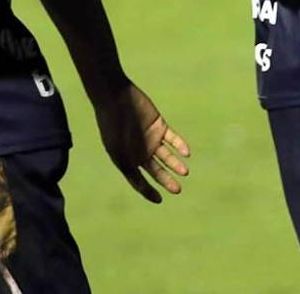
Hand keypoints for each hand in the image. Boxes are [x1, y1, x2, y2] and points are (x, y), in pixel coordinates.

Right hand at [93, 82, 190, 202]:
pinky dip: (180, 145)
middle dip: (166, 180)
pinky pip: (173, 138)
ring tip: (185, 172)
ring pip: (167, 155)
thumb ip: (130, 170)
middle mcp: (140, 152)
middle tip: (177, 190)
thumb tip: (141, 187)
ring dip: (176, 164)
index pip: (139, 180)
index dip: (148, 191)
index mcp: (127, 160)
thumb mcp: (119, 153)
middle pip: (156, 170)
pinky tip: (186, 153)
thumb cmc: (113, 127)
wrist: (116, 100)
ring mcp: (151, 139)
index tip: (160, 200)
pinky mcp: (160, 126)